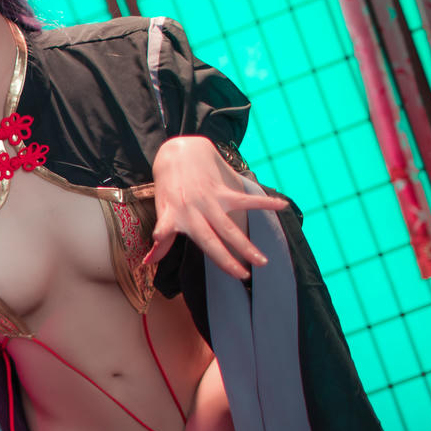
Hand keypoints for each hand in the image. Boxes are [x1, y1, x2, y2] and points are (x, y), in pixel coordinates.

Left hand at [146, 136, 288, 279]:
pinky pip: (245, 199)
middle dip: (226, 258)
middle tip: (241, 276)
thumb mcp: (162, 212)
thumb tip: (148, 263)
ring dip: (246, 244)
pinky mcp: (223, 190)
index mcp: (173, 216)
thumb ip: (161, 240)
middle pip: (210, 238)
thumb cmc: (170, 189)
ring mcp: (209, 200)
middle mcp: (192, 210)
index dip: (161, 240)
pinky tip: (282, 205)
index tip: (154, 251)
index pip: (167, 234)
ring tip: (263, 261)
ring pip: (230, 226)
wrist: (179, 154)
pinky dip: (263, 202)